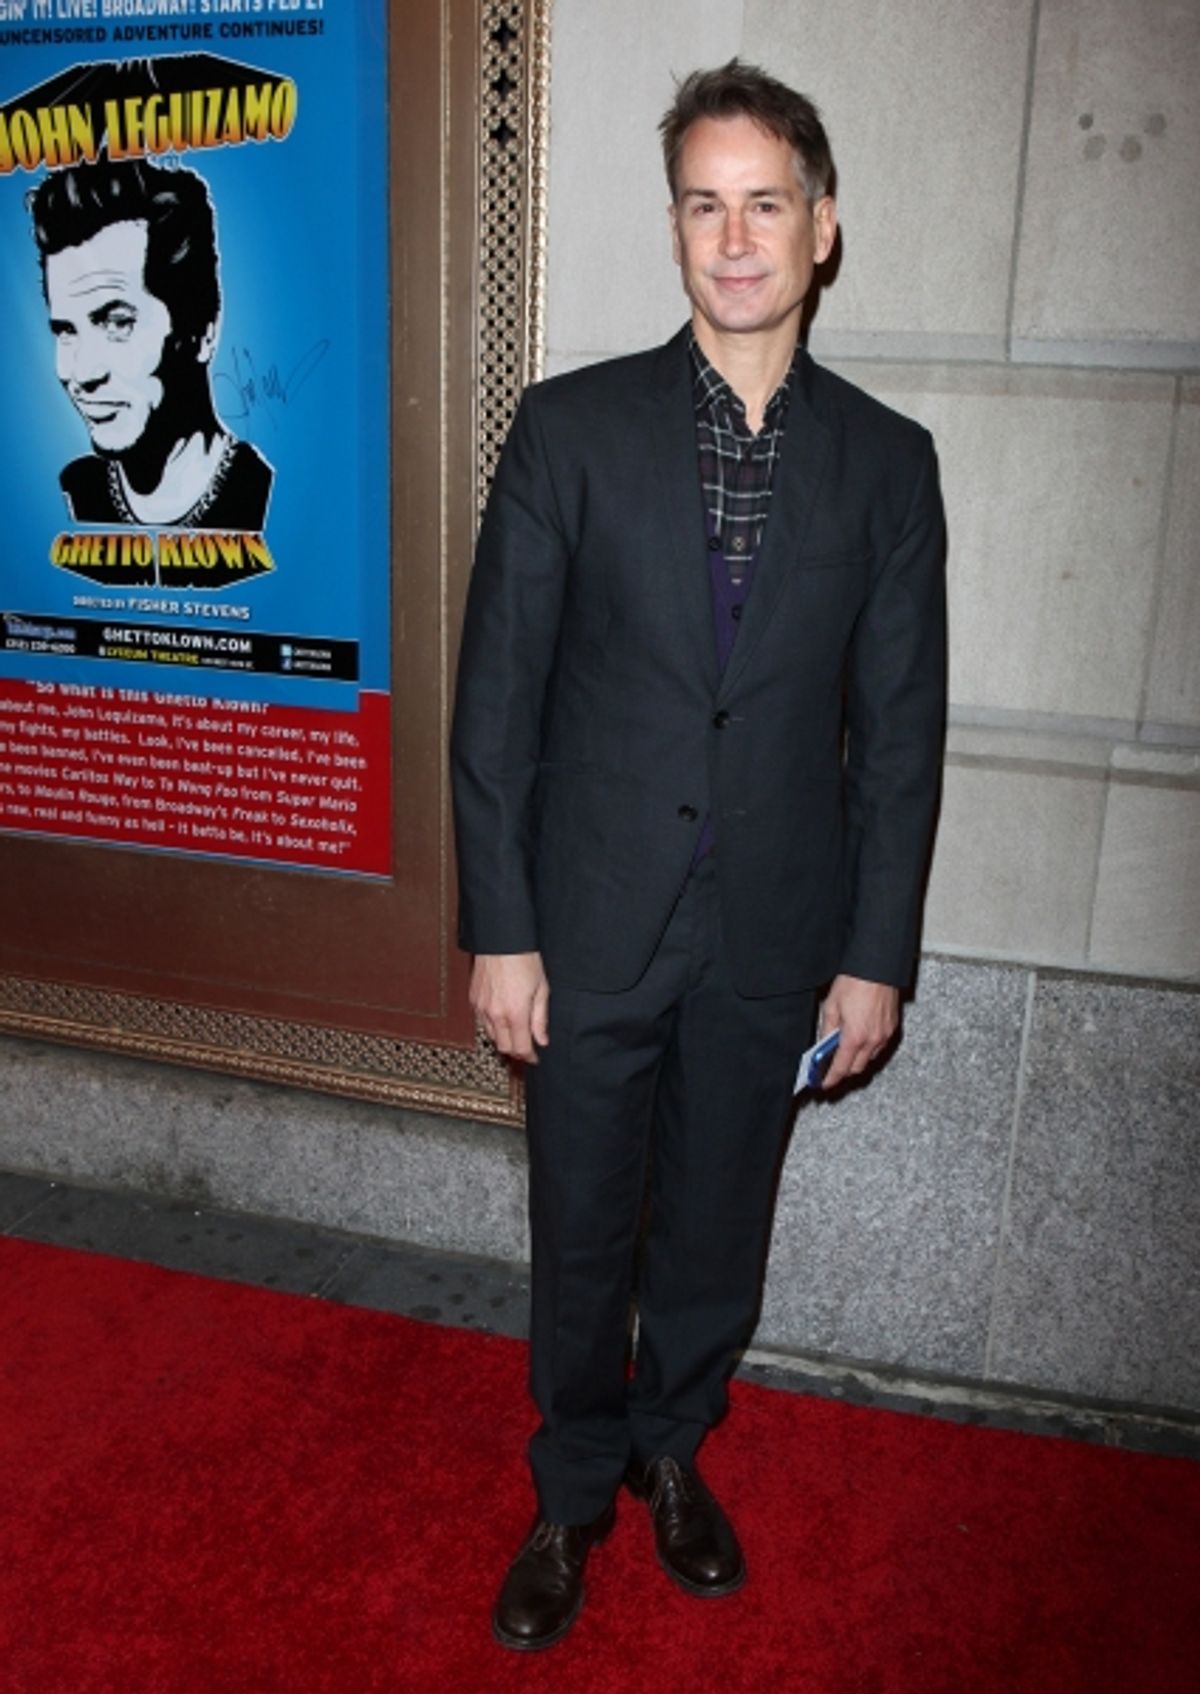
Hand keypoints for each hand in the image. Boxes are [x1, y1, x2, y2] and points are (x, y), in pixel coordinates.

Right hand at [469, 952, 549, 1063]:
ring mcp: (481, 1008)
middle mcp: (495, 1015)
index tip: (536, 1058)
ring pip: (492, 1036)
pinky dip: (493, 1026)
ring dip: (504, 1039)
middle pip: (504, 1047)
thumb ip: (540, 1019)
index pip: (521, 1048)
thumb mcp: (541, 989)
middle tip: (527, 1047)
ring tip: (515, 1032)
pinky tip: (502, 1018)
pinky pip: (482, 1022)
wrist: (500, 941)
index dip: (529, 1057)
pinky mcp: (473, 1000)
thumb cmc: (524, 960)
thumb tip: (542, 1040)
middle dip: (516, 1051)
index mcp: (515, 1014)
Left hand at [819, 974, 898, 1088]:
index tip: (824, 1083)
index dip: (831, 1078)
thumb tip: (823, 1045)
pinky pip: (878, 1047)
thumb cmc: (855, 982)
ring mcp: (885, 1035)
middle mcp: (872, 1040)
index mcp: (855, 1037)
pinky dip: (868, 1048)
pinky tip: (859, 1038)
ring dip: (856, 1059)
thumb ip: (827, 1030)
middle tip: (830, 1066)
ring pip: (869, 1058)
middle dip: (843, 1070)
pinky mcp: (892, 1028)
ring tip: (844, 1049)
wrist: (877, 967)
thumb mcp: (831, 1006)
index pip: (841, 1068)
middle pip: (856, 1068)